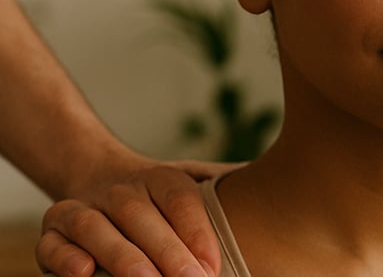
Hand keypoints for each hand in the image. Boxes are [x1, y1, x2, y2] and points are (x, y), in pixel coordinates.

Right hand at [36, 160, 241, 276]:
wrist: (98, 174)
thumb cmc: (160, 198)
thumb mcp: (193, 184)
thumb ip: (223, 188)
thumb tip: (269, 182)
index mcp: (161, 177)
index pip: (180, 198)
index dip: (197, 231)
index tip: (214, 266)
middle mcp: (120, 188)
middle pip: (140, 214)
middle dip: (166, 251)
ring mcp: (84, 206)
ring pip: (96, 227)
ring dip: (120, 256)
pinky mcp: (53, 229)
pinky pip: (53, 242)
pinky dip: (64, 257)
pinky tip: (84, 273)